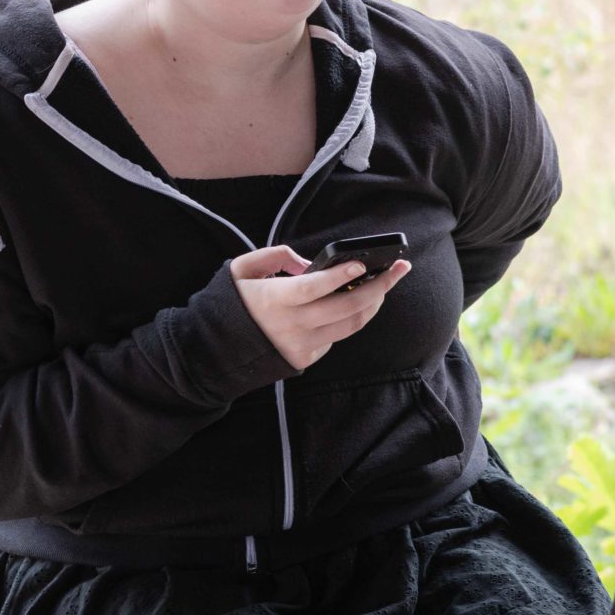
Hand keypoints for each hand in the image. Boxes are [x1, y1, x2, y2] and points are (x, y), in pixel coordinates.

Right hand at [230, 246, 411, 371]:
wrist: (215, 350)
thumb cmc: (231, 303)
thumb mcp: (242, 269)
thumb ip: (276, 256)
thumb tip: (309, 264)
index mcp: (275, 300)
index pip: (314, 288)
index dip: (340, 276)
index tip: (362, 263)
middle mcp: (293, 326)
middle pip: (346, 309)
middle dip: (379, 287)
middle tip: (399, 268)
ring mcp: (302, 346)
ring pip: (350, 326)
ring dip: (374, 304)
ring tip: (386, 284)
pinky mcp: (306, 358)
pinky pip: (336, 337)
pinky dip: (350, 319)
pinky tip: (358, 304)